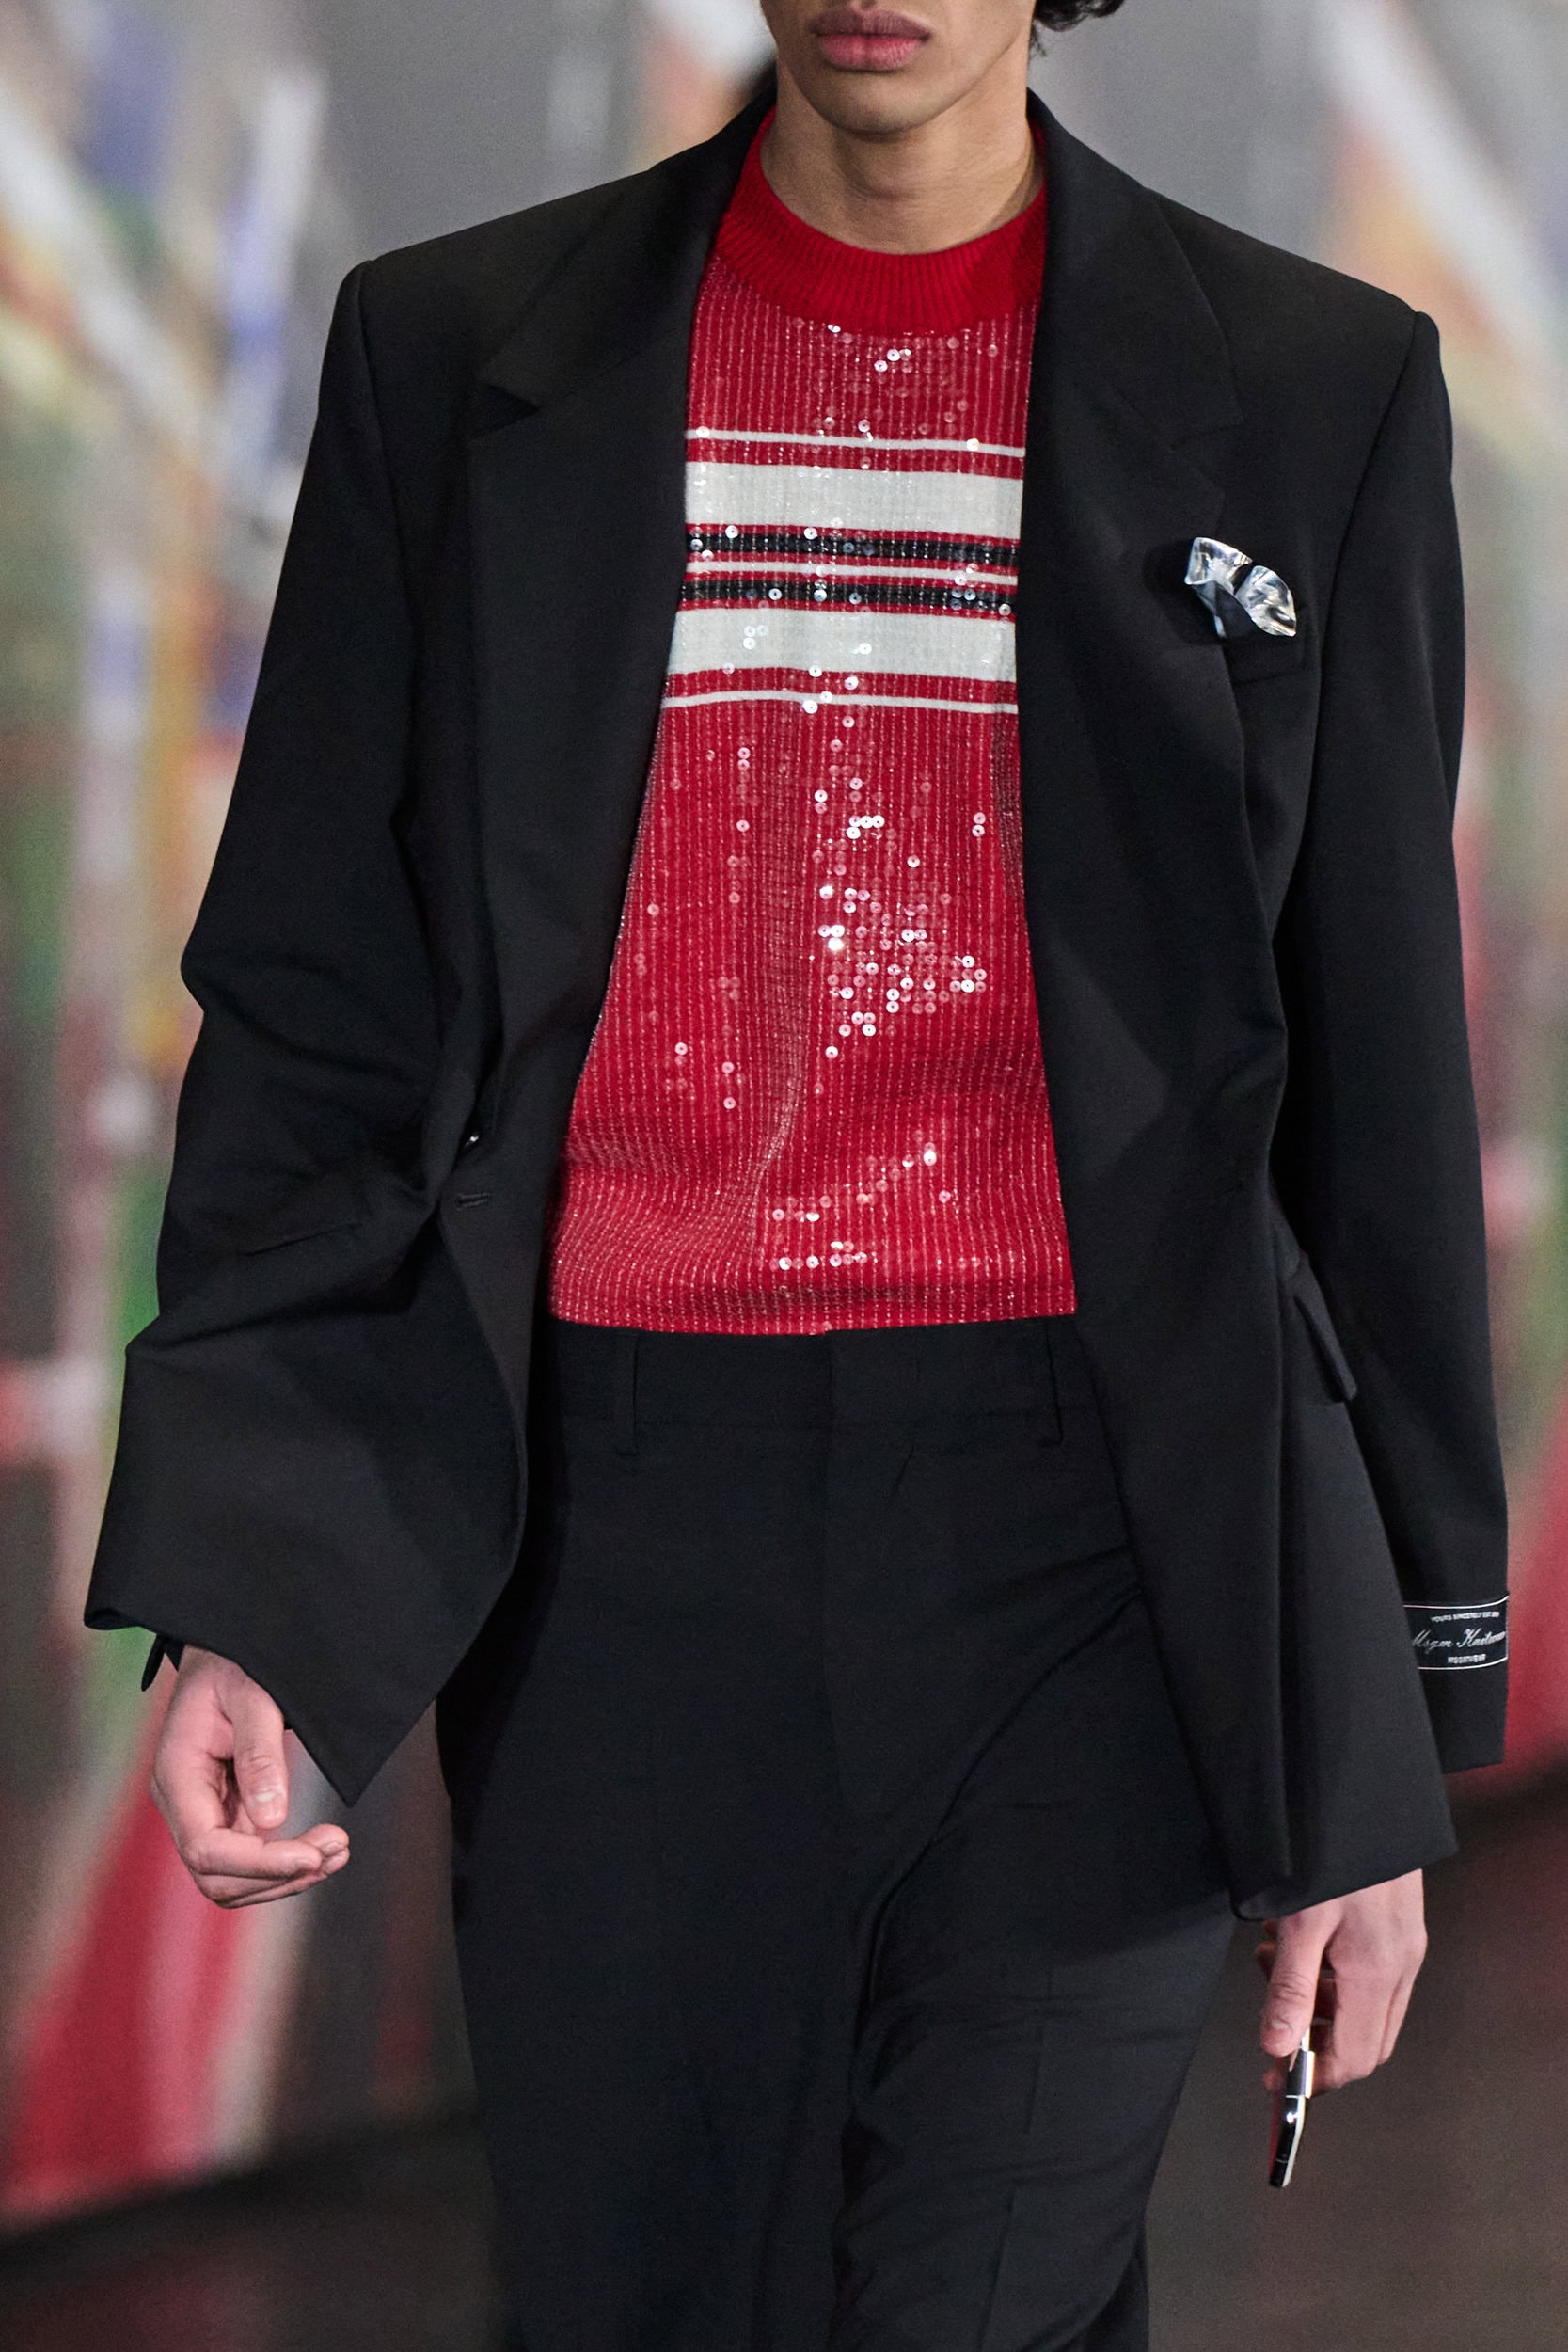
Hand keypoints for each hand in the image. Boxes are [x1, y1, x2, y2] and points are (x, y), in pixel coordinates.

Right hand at [151, 1646, 349, 1908]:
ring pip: (234, 1879)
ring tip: (339, 1852)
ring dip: (287, 1877)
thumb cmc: (235, 1664)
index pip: (205, 1848)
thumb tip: (273, 1820)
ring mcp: (203, 1813)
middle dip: (276, 1876)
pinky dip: (288, 1863)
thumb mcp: (252, 1694)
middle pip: (217, 1877)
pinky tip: (327, 1849)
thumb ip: (260, 1753)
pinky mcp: (227, 1815)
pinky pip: (251, 1859)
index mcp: (176, 1774)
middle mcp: (182, 1804)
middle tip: (335, 1851)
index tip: (311, 1855)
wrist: (226, 1653)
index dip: (257, 1863)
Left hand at [1256, 1868, 1426, 2092]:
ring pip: (1365, 2008)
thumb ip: (1291, 1988)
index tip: (1276, 2077)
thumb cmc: (1331, 1849)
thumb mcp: (1300, 1919)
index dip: (1315, 2078)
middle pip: (1365, 2041)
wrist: (1365, 1794)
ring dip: (1319, 2003)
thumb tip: (1279, 2046)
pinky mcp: (1401, 1928)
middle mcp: (1401, 1966)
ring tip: (1278, 1962)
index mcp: (1377, 1972)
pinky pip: (1368, 1977)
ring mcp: (1406, 1947)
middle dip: (1316, 2040)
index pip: (1354, 2057)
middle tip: (1274, 2017)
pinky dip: (1331, 1976)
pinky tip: (1300, 1942)